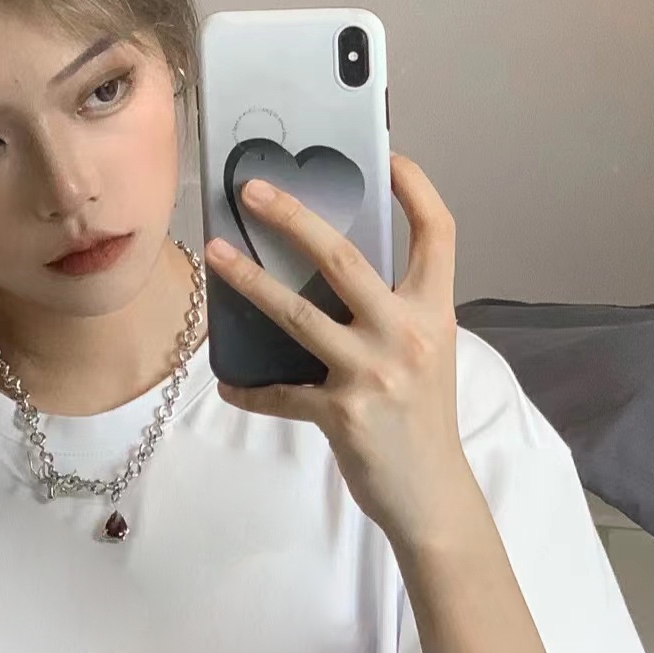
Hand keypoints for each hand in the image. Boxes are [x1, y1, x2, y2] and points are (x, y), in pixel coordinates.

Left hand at [205, 153, 476, 549]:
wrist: (431, 494)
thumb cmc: (423, 421)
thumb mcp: (426, 356)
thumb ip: (393, 315)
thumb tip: (334, 280)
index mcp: (434, 312)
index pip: (438, 233)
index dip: (417, 189)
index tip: (390, 158)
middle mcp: (406, 333)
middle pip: (343, 258)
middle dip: (293, 217)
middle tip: (252, 190)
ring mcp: (372, 372)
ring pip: (297, 313)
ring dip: (249, 282)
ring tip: (215, 255)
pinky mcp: (340, 412)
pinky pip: (280, 393)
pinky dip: (251, 389)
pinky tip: (231, 384)